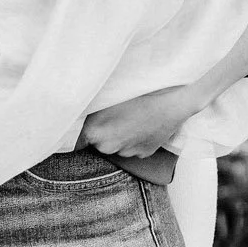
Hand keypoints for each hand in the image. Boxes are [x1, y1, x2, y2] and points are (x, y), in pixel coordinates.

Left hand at [81, 80, 204, 160]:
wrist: (172, 100)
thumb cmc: (139, 92)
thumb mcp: (107, 94)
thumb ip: (89, 106)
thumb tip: (76, 110)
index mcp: (95, 132)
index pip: (75, 140)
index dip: (76, 131)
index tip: (78, 125)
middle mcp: (108, 147)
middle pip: (97, 141)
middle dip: (100, 130)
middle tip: (109, 112)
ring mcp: (127, 153)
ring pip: (115, 144)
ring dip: (117, 134)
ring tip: (129, 115)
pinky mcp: (143, 154)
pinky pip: (131, 147)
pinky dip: (133, 138)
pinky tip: (141, 122)